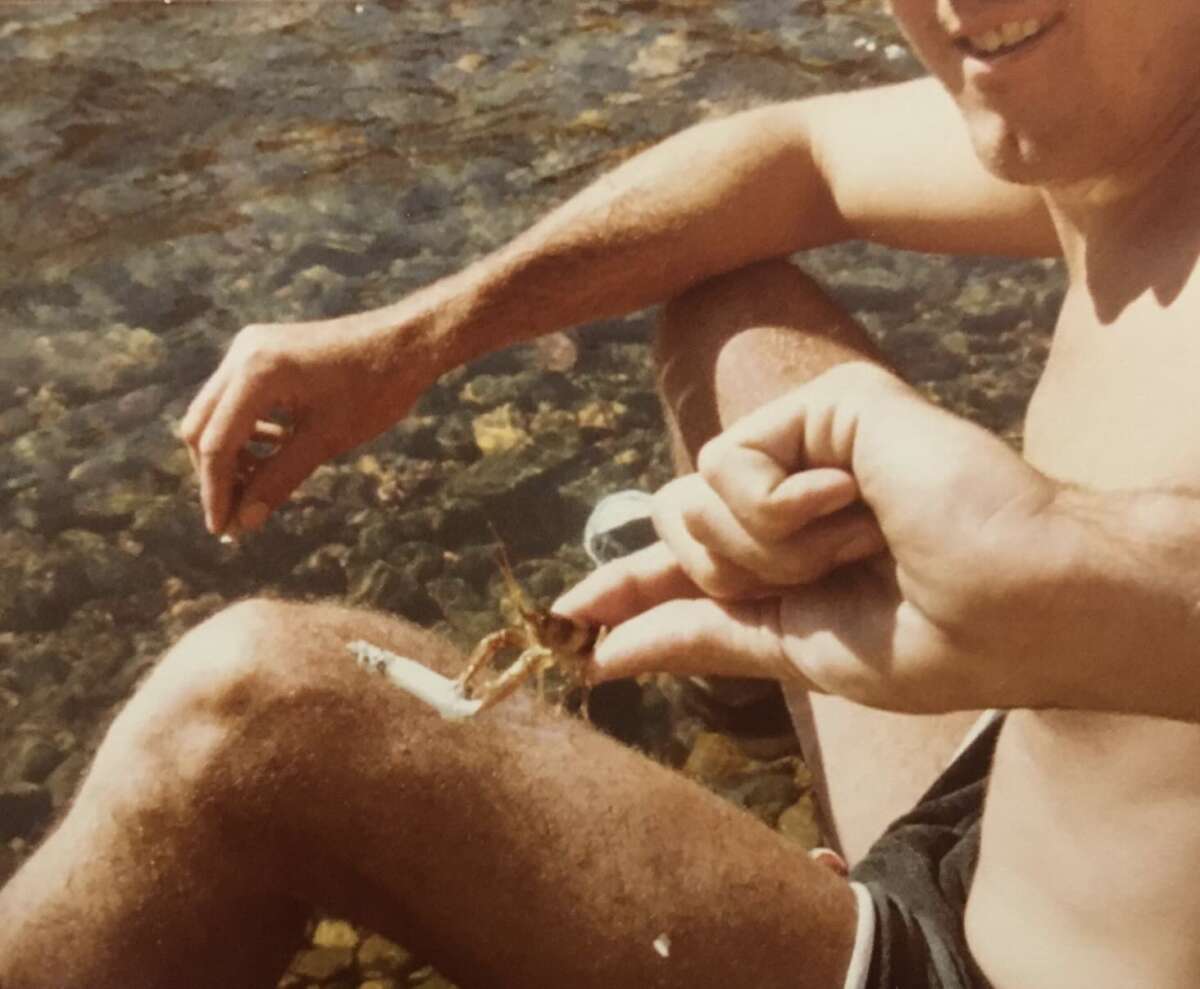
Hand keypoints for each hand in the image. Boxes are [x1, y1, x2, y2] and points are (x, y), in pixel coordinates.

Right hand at [179, 308, 443, 535]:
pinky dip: (244, 430)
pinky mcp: (261, 351)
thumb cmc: (376, 389)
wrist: (407, 342)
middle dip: (216, 474)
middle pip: (201, 427)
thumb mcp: (326, 441)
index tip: (222, 530)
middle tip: (237, 514)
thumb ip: (279, 480)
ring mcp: (249, 348)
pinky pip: (235, 398)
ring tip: (257, 488)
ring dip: (230, 454)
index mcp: (257, 373)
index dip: (215, 492)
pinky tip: (273, 452)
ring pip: (214, 413)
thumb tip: (244, 523)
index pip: (216, 444)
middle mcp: (243, 353)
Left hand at [557, 362, 1058, 712]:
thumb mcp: (797, 650)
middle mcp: (790, 488)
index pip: (687, 562)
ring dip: (770, 549)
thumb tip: (603, 654)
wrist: (1016, 608)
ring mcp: (808, 442)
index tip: (571, 613)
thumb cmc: (934, 639)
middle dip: (734, 573)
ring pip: (694, 494)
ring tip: (860, 539)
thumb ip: (699, 637)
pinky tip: (858, 502)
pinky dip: (784, 510)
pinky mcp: (825, 402)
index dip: (631, 584)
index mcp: (788, 550)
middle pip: (674, 520)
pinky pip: (731, 465)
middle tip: (830, 574)